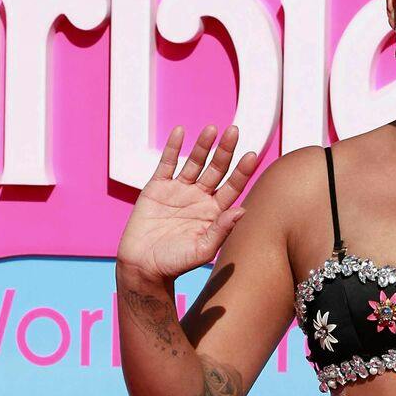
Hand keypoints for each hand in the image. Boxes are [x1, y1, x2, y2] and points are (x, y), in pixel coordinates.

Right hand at [117, 123, 258, 280]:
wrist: (143, 267)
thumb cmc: (175, 264)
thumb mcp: (202, 250)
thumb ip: (221, 230)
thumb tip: (243, 211)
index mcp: (214, 213)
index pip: (232, 187)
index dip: (242, 172)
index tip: (252, 156)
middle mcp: (199, 198)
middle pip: (216, 169)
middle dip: (225, 151)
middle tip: (234, 131)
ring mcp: (179, 190)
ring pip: (194, 162)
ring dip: (203, 145)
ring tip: (212, 129)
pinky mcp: (157, 187)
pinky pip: (166, 163)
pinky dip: (172, 147)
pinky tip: (180, 132)